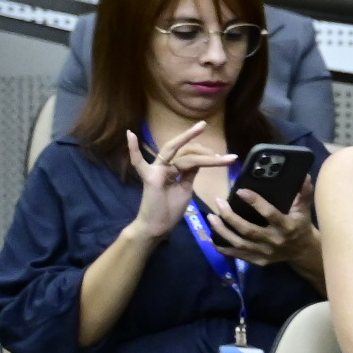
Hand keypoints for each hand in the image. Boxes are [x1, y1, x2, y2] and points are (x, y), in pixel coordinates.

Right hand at [123, 125, 229, 242]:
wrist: (158, 226)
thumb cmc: (170, 210)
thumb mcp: (185, 188)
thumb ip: (189, 174)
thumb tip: (198, 161)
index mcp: (172, 169)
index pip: (190, 156)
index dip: (205, 154)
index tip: (223, 155)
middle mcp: (163, 166)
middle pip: (182, 149)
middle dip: (193, 137)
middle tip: (204, 125)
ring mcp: (156, 170)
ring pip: (181, 157)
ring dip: (204, 156)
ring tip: (222, 157)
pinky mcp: (151, 177)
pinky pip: (139, 162)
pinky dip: (133, 149)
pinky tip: (130, 134)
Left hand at [210, 184, 318, 270]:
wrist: (303, 251)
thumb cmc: (301, 225)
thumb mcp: (304, 209)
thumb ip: (303, 193)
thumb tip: (304, 176)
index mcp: (287, 226)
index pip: (269, 213)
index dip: (255, 202)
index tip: (240, 191)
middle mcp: (275, 240)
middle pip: (248, 230)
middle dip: (230, 217)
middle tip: (218, 202)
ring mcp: (265, 252)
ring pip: (239, 242)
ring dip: (222, 230)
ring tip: (211, 217)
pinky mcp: (258, 260)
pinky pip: (238, 254)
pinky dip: (223, 248)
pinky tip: (212, 237)